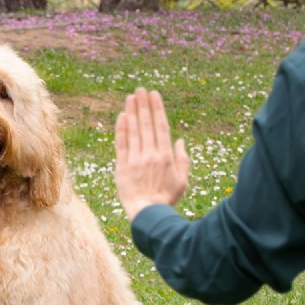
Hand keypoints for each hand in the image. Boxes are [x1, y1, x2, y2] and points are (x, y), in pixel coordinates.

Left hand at [114, 87, 189, 220]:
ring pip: (133, 131)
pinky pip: (121, 144)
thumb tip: (181, 141)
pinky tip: (122, 116)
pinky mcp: (122, 166)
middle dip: (143, 105)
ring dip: (132, 112)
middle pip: (146, 125)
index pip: (161, 127)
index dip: (157, 109)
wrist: (148, 214)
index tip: (154, 95)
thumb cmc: (166, 198)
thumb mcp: (182, 180)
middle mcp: (150, 154)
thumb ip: (182, 159)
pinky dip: (121, 130)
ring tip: (130, 97)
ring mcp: (135, 160)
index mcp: (166, 156)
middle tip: (140, 89)